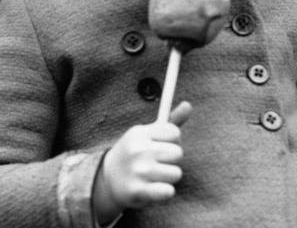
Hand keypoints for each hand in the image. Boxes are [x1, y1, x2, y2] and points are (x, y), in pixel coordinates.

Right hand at [92, 101, 191, 223]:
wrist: (107, 180)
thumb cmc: (135, 154)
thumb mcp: (148, 135)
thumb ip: (171, 121)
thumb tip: (189, 104)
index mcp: (140, 133)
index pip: (174, 133)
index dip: (173, 141)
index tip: (161, 145)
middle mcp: (137, 150)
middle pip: (178, 153)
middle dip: (172, 160)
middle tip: (158, 162)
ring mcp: (137, 171)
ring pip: (176, 173)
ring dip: (169, 177)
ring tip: (154, 176)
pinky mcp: (137, 191)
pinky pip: (168, 192)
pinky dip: (165, 192)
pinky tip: (155, 189)